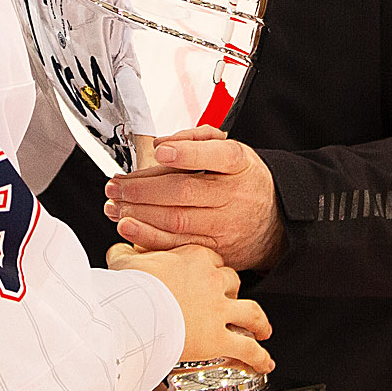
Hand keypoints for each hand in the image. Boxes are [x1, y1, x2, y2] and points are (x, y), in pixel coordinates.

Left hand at [104, 126, 285, 272]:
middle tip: (115, 186)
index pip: (217, 156)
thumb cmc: (244, 181)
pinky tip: (128, 227)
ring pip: (176, 221)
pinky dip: (149, 238)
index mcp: (239, 164)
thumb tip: (161, 143)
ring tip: (114, 205)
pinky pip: (178, 245)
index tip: (160, 150)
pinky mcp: (217, 251)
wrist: (277, 223)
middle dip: (142, 189)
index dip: (187, 154)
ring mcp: (226, 226)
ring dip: (138, 214)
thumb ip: (197, 140)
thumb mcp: (232, 151)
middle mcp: (234, 195)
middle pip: (184, 192)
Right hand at [107, 242, 273, 373]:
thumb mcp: (124, 260)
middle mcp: (213, 282)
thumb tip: (121, 248)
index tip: (207, 275)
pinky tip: (265, 363)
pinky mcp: (218, 339)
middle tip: (229, 302)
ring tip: (262, 329)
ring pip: (252, 313)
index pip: (213, 260)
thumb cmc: (131, 286)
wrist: (136, 310)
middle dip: (233, 292)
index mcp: (195, 258)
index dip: (211, 269)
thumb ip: (126, 252)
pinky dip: (260, 357)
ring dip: (259, 323)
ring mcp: (219, 311)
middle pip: (233, 282)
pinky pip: (247, 349)